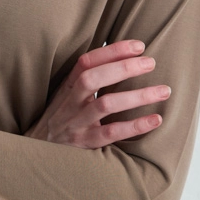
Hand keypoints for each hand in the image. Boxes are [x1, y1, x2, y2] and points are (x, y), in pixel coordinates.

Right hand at [24, 39, 169, 148]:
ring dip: (136, 96)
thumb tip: (120, 60)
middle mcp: (69, 103)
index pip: (87, 62)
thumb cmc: (59, 121)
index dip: (112, 51)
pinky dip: (135, 126)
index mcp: (66, 88)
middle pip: (93, 79)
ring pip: (105, 105)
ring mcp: (76, 124)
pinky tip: (155, 119)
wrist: (35, 154)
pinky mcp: (84, 145)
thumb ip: (85, 82)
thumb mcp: (65, 98)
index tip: (138, 45)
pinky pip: (111, 133)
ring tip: (163, 90)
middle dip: (123, 68)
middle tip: (151, 62)